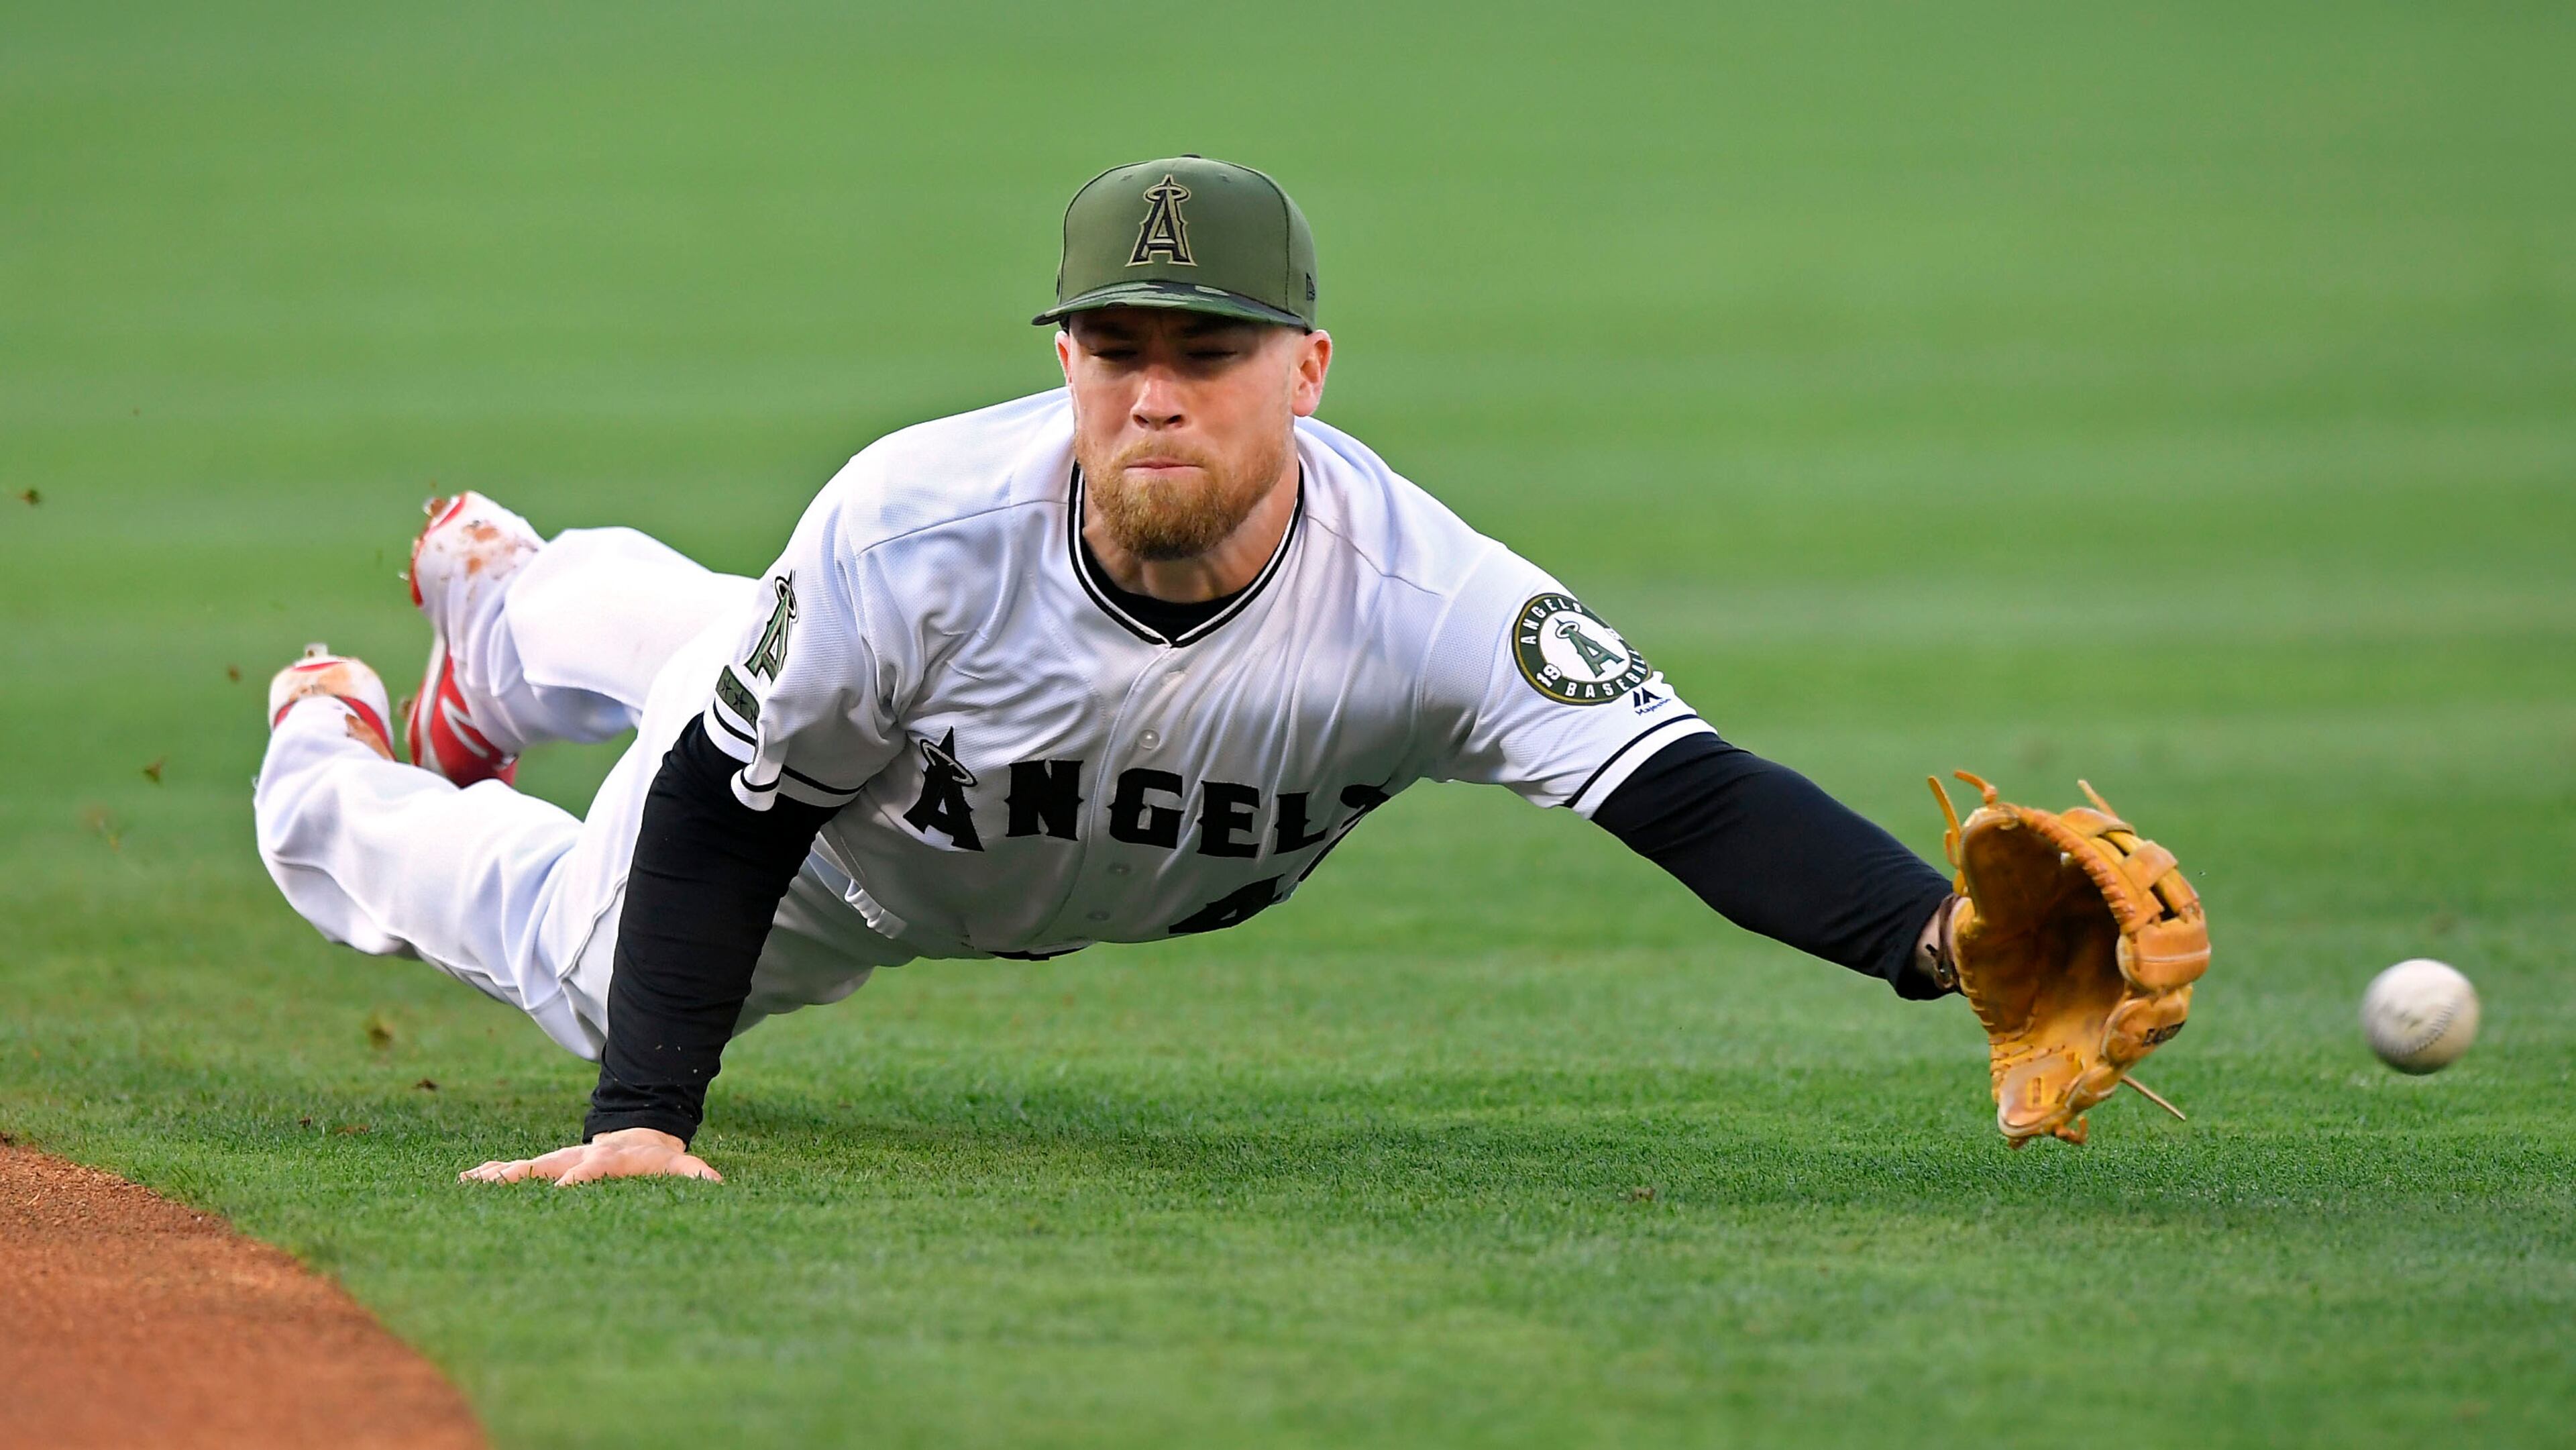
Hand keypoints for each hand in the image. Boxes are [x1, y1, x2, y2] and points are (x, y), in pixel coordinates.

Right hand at [459, 1127, 721, 1186]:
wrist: (636, 1137)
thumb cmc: (655, 1160)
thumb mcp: (678, 1165)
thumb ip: (696, 1174)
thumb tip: (717, 1184)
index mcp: (607, 1161)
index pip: (591, 1171)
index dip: (580, 1180)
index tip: (564, 1191)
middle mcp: (575, 1159)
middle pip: (545, 1166)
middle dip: (521, 1176)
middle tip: (494, 1186)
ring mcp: (557, 1162)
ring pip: (522, 1167)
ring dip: (495, 1176)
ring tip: (466, 1184)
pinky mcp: (544, 1167)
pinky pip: (512, 1170)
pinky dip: (488, 1175)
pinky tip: (463, 1182)